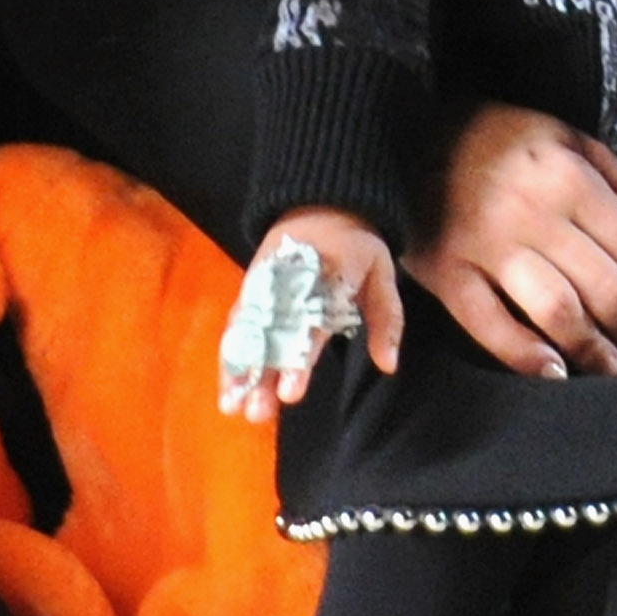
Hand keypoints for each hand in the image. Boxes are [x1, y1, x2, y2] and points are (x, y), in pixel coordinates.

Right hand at [222, 208, 400, 424]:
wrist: (319, 201)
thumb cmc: (357, 245)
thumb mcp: (382, 273)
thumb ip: (385, 319)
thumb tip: (388, 366)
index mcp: (326, 278)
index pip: (311, 325)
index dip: (300, 359)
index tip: (291, 394)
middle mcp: (289, 283)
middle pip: (273, 334)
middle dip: (263, 375)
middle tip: (257, 413)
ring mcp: (265, 284)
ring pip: (247, 330)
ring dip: (239, 369)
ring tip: (232, 406)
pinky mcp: (250, 286)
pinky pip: (237, 322)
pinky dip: (230, 353)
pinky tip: (228, 384)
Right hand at [407, 105, 616, 380]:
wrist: (413, 132)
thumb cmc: (510, 142)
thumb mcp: (582, 147)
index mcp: (572, 177)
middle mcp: (533, 212)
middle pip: (605, 288)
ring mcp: (486, 245)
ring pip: (557, 311)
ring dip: (594, 351)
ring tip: (612, 368)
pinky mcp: (445, 272)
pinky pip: (489, 325)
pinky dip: (526, 356)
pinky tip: (556, 372)